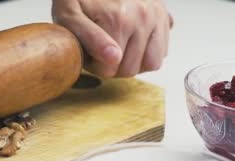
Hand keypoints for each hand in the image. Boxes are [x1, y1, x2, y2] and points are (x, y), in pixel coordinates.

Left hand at [52, 0, 172, 77]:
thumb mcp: (70, 16)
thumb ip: (89, 37)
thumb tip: (114, 58)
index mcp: (118, 20)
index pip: (108, 70)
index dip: (94, 65)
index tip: (88, 51)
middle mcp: (143, 17)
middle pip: (130, 70)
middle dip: (113, 66)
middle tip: (101, 49)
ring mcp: (156, 17)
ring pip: (151, 64)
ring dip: (133, 62)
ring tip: (118, 47)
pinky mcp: (164, 17)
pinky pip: (162, 52)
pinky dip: (147, 54)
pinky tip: (132, 43)